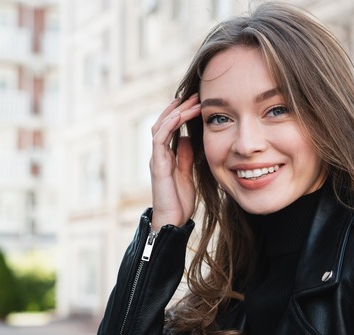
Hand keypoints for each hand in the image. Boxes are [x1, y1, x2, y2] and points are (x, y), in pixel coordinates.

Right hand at [149, 94, 201, 230]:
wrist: (173, 220)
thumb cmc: (179, 201)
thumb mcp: (187, 173)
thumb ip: (184, 156)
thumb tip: (186, 138)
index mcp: (166, 156)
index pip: (170, 128)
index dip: (181, 113)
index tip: (196, 102)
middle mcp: (159, 154)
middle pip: (164, 123)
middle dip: (178, 107)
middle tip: (195, 95)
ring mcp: (156, 159)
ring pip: (160, 127)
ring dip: (175, 112)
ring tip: (190, 101)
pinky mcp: (157, 165)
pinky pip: (159, 139)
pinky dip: (169, 125)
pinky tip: (180, 115)